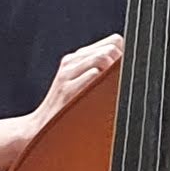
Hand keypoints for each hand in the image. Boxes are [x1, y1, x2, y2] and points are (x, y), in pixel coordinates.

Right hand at [20, 34, 124, 152]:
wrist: (40, 128)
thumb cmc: (67, 110)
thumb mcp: (83, 85)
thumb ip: (102, 73)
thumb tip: (128, 68)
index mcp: (78, 58)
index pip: (114, 41)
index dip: (127, 55)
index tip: (129, 72)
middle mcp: (72, 62)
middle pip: (111, 48)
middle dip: (123, 64)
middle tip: (123, 84)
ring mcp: (68, 74)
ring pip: (103, 58)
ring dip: (114, 72)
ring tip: (114, 90)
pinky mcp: (67, 90)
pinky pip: (93, 75)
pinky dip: (105, 84)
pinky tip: (106, 97)